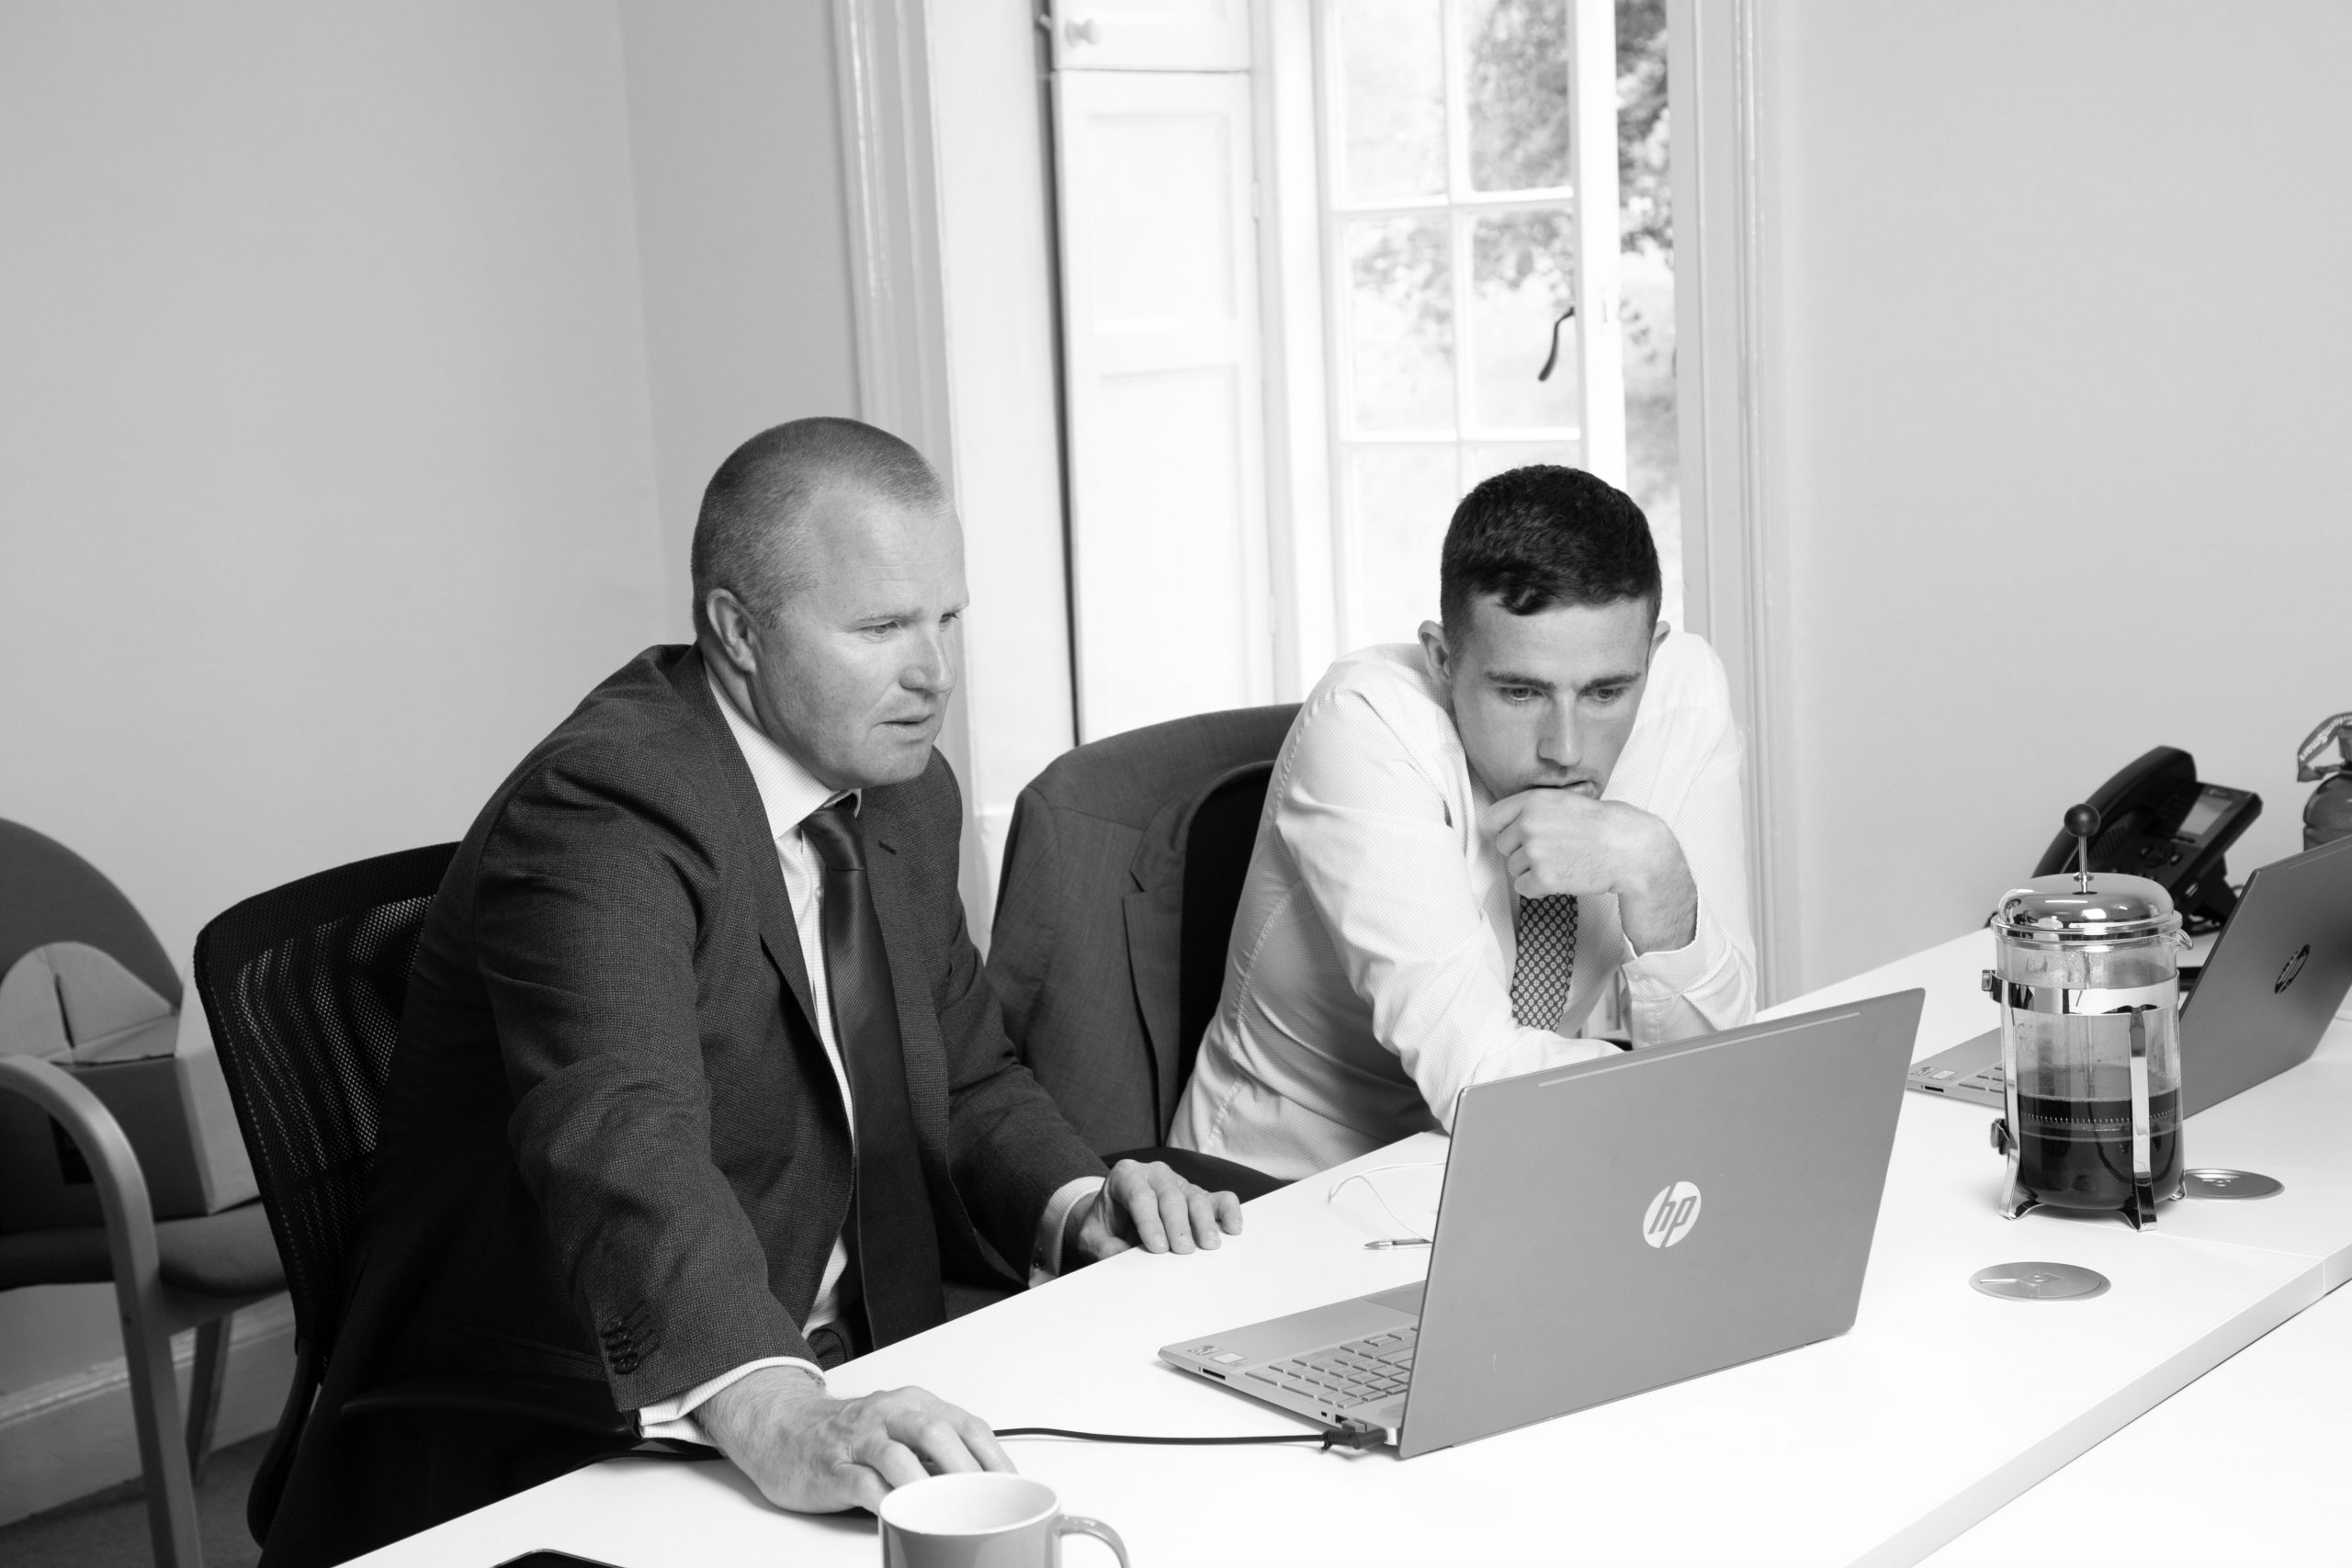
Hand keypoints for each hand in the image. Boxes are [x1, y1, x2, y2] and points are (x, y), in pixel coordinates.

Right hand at [700, 1364, 1010, 1513]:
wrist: (782, 1427)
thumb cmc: (849, 1435)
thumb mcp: (898, 1430)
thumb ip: (935, 1451)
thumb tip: (982, 1485)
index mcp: (914, 1404)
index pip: (967, 1424)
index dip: (994, 1457)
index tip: (1014, 1487)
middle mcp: (888, 1414)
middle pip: (936, 1433)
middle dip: (965, 1470)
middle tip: (986, 1503)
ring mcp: (858, 1440)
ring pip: (898, 1455)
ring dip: (927, 1486)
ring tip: (950, 1512)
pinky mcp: (832, 1467)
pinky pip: (862, 1484)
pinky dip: (885, 1501)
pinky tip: (902, 1516)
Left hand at [1065, 1159, 1243, 1263]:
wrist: (1109, 1217)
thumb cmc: (1103, 1224)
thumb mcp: (1091, 1236)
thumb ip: (1104, 1246)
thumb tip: (1122, 1258)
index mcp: (1125, 1176)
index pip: (1140, 1196)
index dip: (1150, 1222)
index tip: (1157, 1247)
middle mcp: (1154, 1173)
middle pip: (1170, 1196)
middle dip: (1177, 1224)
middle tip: (1183, 1250)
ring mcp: (1179, 1183)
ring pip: (1194, 1197)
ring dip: (1203, 1222)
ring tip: (1208, 1245)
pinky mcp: (1197, 1195)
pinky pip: (1218, 1197)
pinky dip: (1228, 1210)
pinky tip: (1233, 1228)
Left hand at [1484, 788, 1697, 955]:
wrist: (1629, 849)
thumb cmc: (1604, 825)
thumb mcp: (1566, 800)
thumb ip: (1535, 808)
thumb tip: (1509, 821)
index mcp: (1533, 801)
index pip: (1493, 818)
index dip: (1505, 829)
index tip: (1516, 835)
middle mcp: (1529, 824)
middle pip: (1503, 845)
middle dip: (1521, 851)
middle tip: (1550, 850)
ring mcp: (1534, 852)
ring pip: (1513, 868)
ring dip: (1532, 869)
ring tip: (1561, 861)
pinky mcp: (1543, 877)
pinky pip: (1522, 887)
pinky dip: (1538, 887)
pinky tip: (1559, 876)